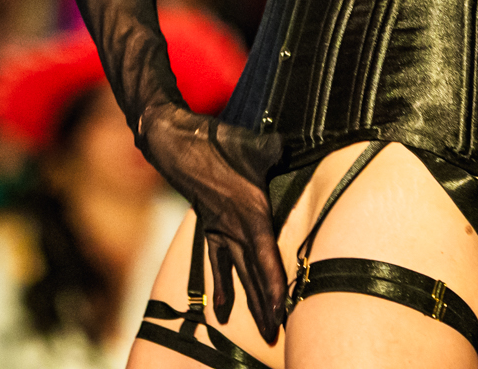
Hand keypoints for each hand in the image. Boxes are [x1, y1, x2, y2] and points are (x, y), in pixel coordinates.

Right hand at [136, 104, 286, 342]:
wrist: (177, 144)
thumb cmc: (219, 144)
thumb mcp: (259, 146)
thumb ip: (282, 151)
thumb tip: (300, 145)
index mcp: (251, 215)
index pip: (266, 258)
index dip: (274, 286)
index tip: (283, 311)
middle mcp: (235, 230)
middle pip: (253, 275)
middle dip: (264, 306)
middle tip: (274, 334)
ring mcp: (221, 231)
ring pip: (238, 274)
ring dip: (250, 303)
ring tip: (262, 329)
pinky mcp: (210, 228)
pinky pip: (217, 263)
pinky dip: (222, 287)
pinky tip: (220, 312)